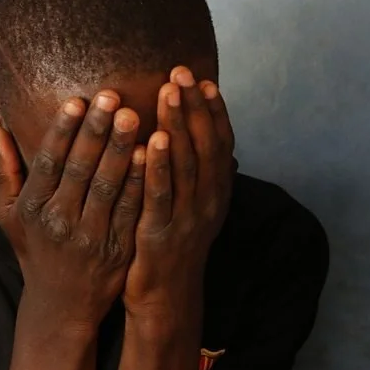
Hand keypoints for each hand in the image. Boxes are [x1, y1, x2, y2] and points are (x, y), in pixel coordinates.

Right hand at [0, 91, 146, 329]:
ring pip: (108, 187)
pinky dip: (139, 181)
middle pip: (79, 169)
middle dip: (96, 131)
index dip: (62, 131)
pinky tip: (148, 155)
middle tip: (111, 96)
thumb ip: (4, 171)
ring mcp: (90, 237)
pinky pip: (130, 210)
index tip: (76, 101)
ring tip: (133, 116)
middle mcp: (59, 221)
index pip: (47, 162)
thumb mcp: (8, 214)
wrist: (61, 305)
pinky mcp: (118, 249)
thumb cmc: (35, 249)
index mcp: (31, 208)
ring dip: (120, 150)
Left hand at [124, 67, 235, 320]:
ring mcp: (187, 218)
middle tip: (181, 72)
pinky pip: (160, 195)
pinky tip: (150, 141)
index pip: (219, 143)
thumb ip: (192, 171)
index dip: (212, 111)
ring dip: (177, 125)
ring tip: (169, 93)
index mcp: (215, 192)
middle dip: (193, 106)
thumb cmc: (170, 242)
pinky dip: (157, 167)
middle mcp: (207, 201)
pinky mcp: (161, 233)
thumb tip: (191, 132)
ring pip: (185, 164)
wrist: (165, 297)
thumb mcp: (189, 204)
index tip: (202, 79)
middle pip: (204, 145)